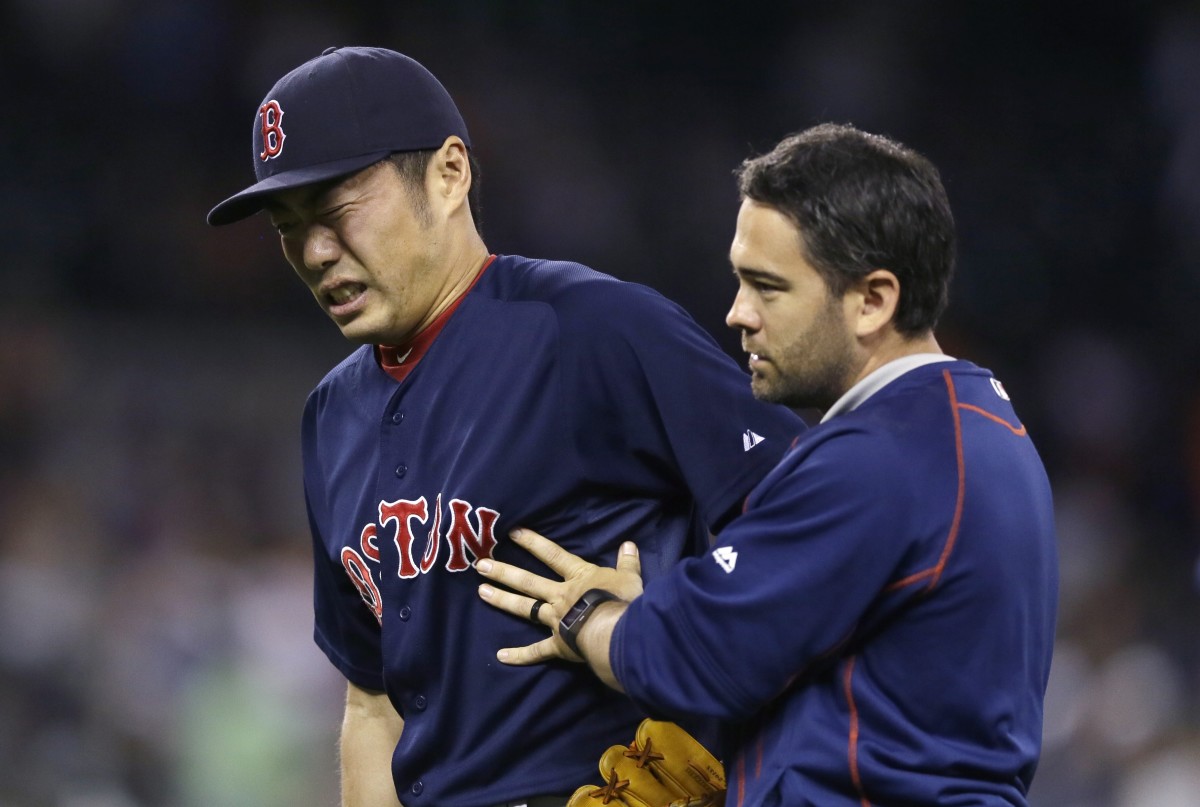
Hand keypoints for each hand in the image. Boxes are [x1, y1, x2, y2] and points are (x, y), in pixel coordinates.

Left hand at [476, 528, 643, 664]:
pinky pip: (536, 651)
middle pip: (528, 581)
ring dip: (503, 600)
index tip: (513, 533)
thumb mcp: (630, 578)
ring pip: (525, 608)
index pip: (553, 555)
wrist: (616, 632)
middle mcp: (561, 595)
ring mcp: (556, 620)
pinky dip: (520, 655)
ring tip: (481, 592)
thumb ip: (627, 562)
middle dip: (504, 572)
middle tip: (480, 564)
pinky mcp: (558, 644)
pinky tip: (501, 656)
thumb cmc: (623, 602)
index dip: (534, 543)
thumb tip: (629, 544)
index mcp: (579, 577)